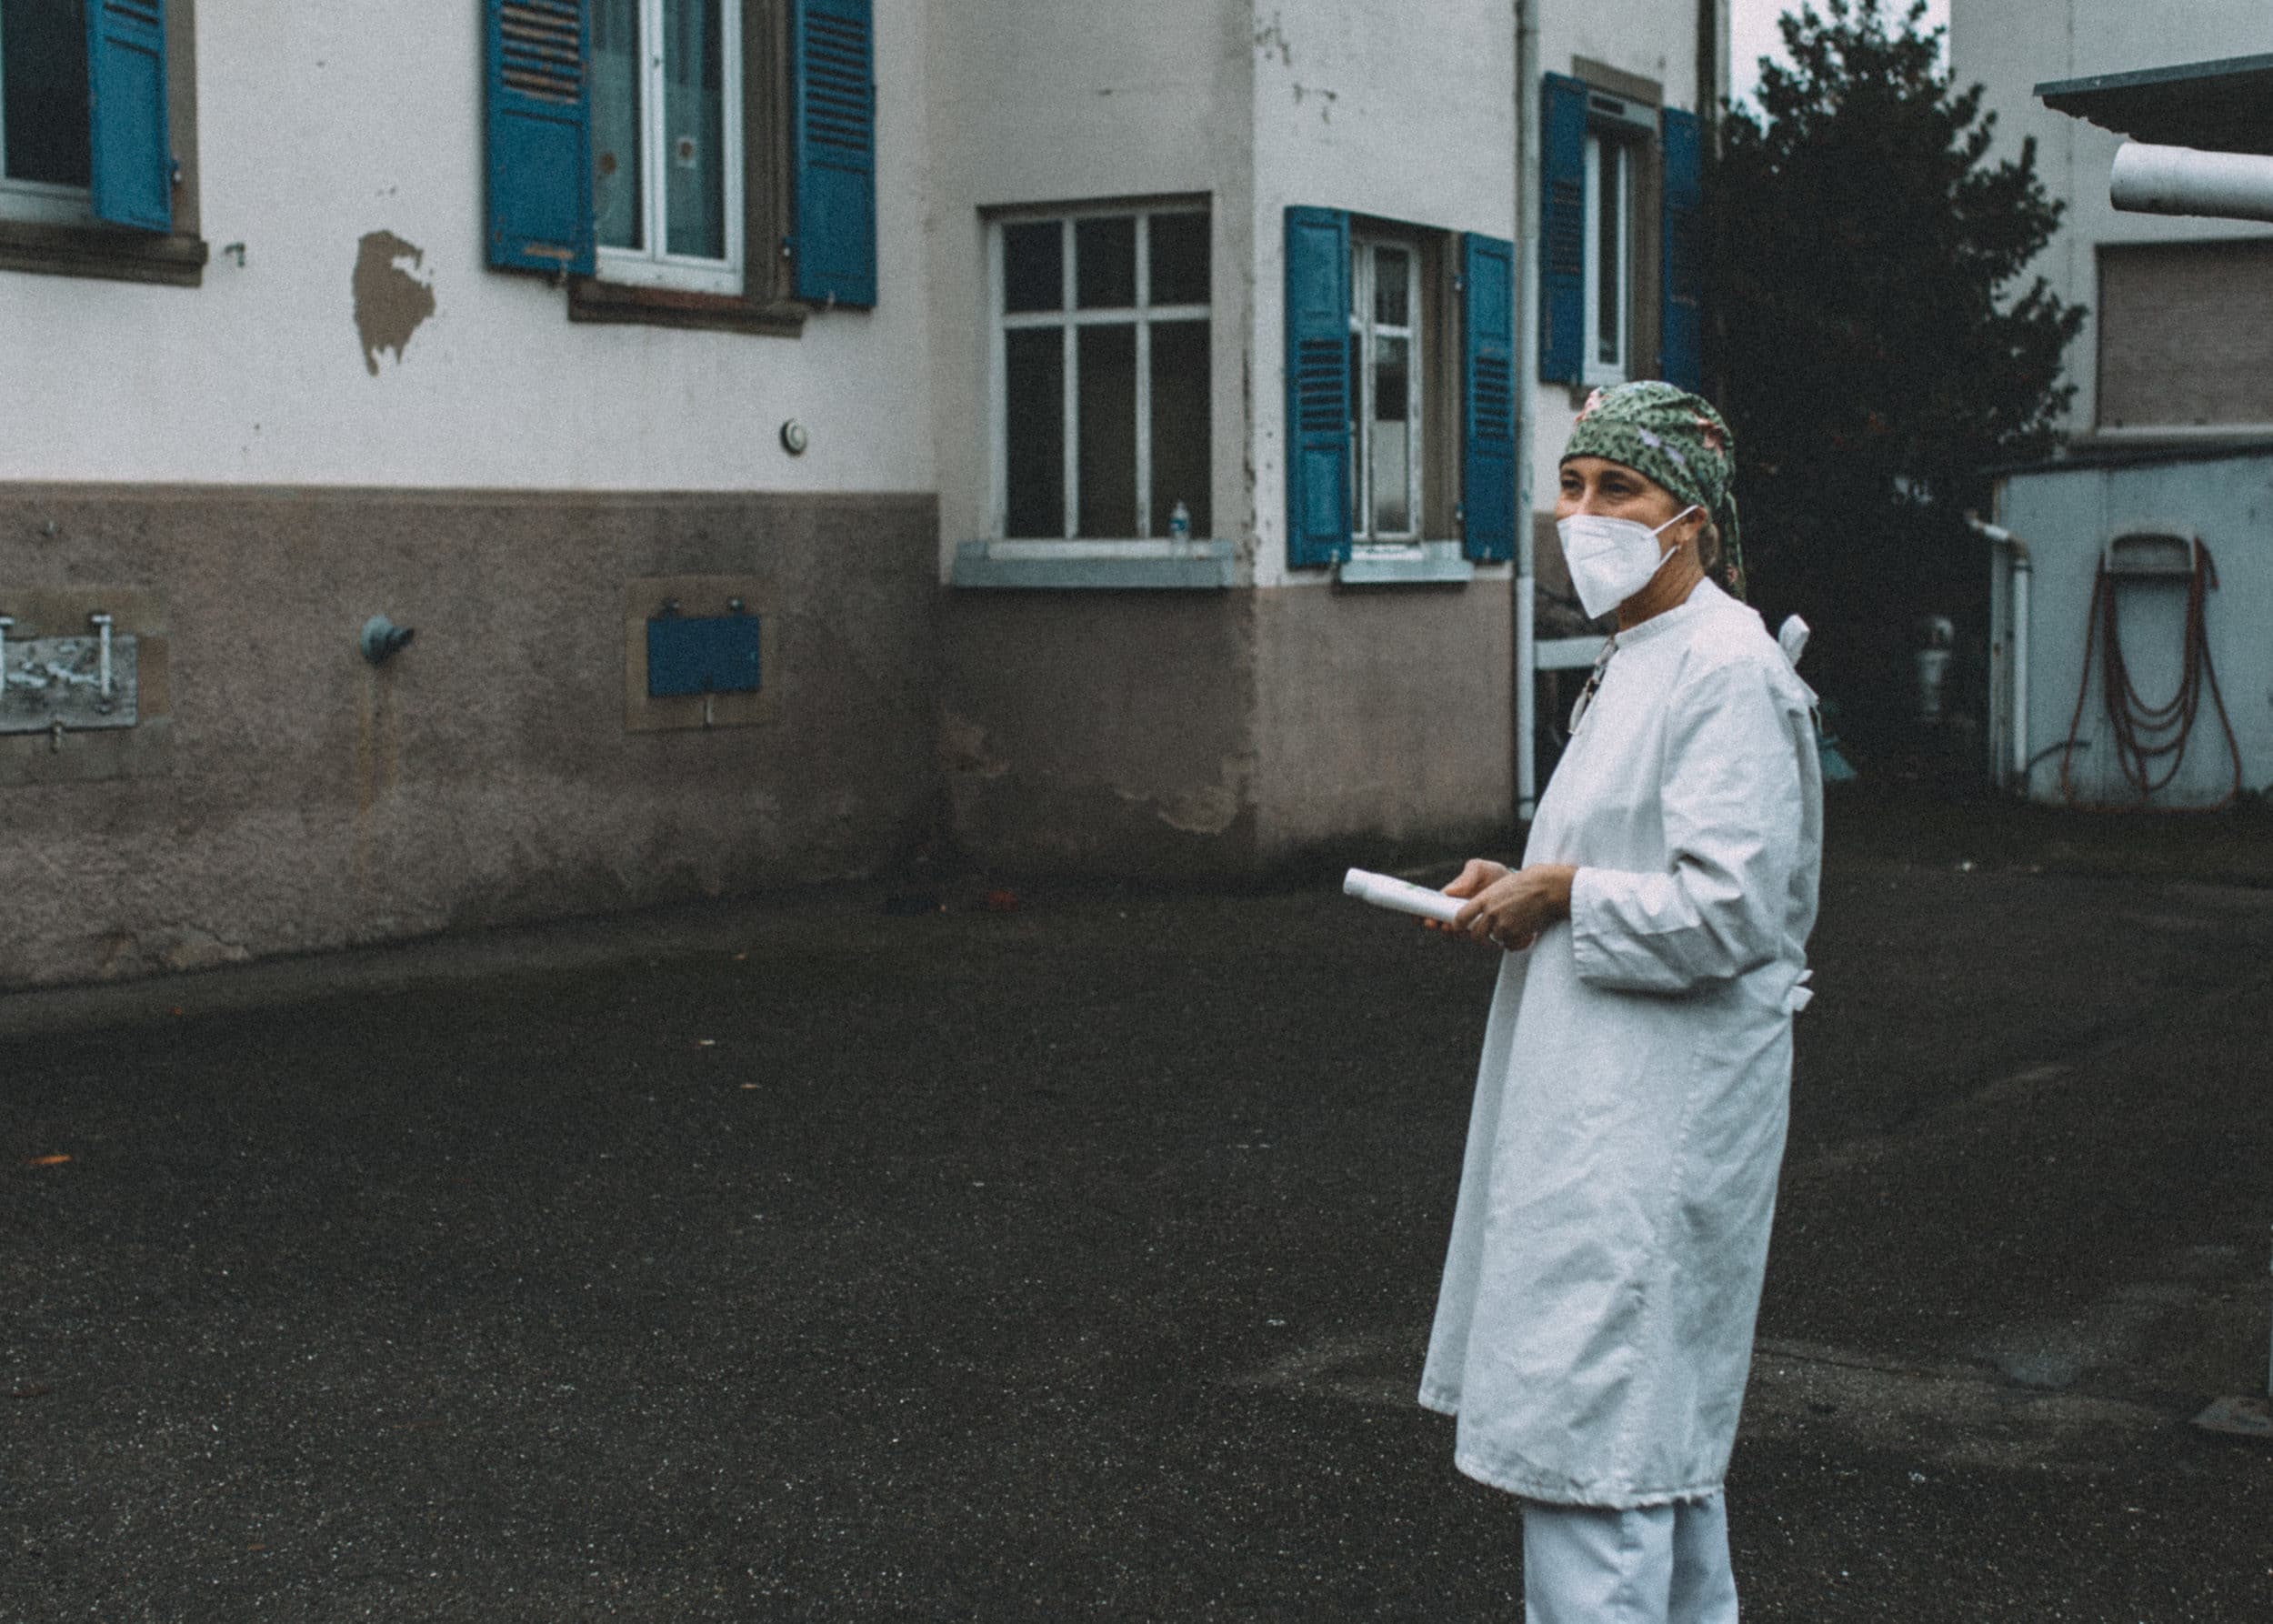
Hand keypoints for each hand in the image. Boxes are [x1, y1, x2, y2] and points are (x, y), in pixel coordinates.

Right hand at [1423, 859, 1509, 945]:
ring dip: (1451, 931)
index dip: (1422, 911)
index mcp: (1452, 897)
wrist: (1522, 889)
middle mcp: (1458, 912)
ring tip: (1451, 926)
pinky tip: (1472, 931)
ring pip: (1455, 932)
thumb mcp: (1481, 869)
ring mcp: (1470, 923)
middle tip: (1433, 922)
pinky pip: (1474, 938)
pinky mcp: (1484, 932)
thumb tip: (1450, 891)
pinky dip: (1471, 935)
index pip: (1432, 906)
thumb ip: (1468, 875)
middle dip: (1433, 924)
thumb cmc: (1497, 876)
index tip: (1419, 914)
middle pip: (1439, 922)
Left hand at [1451, 863, 1576, 952]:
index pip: (1461, 917)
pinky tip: (1519, 933)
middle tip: (1486, 935)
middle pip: (1476, 935)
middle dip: (1480, 938)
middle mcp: (1491, 913)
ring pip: (1494, 940)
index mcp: (1484, 899)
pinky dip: (1513, 942)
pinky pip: (1509, 945)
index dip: (1459, 925)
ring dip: (1500, 939)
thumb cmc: (1526, 883)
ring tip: (1509, 930)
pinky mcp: (1517, 934)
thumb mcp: (1500, 884)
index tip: (1461, 927)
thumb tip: (1476, 912)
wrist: (1547, 887)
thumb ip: (1485, 898)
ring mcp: (1504, 924)